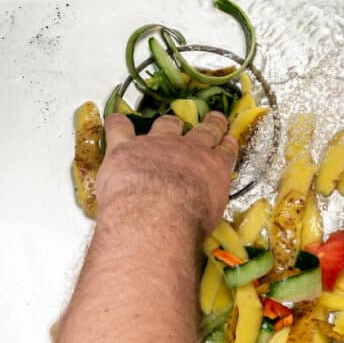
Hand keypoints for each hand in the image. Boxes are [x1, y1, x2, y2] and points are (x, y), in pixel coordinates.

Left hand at [96, 112, 237, 232]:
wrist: (156, 215)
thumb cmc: (187, 223)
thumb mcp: (209, 216)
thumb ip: (206, 202)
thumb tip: (200, 208)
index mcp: (212, 167)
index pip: (225, 150)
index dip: (226, 144)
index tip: (227, 139)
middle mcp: (188, 149)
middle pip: (204, 130)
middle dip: (210, 125)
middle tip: (213, 119)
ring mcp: (156, 144)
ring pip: (166, 124)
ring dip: (168, 123)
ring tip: (168, 123)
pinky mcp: (126, 146)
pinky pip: (120, 127)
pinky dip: (117, 123)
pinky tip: (116, 121)